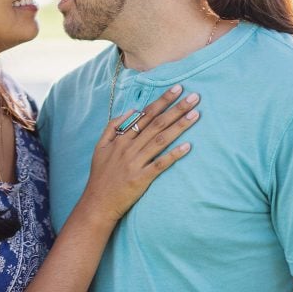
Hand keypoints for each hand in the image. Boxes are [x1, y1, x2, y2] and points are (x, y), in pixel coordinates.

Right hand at [79, 85, 199, 223]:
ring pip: (161, 140)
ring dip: (179, 126)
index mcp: (121, 138)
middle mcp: (129, 147)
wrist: (97, 203)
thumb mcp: (100, 146)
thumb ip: (113, 126)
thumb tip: (132, 110)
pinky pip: (160, 164)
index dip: (162, 101)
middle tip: (194, 97)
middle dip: (176, 108)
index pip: (145, 114)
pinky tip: (188, 146)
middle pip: (157, 123)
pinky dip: (174, 154)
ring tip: (195, 115)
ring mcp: (136, 163)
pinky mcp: (141, 178)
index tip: (177, 89)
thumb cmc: (101, 175)